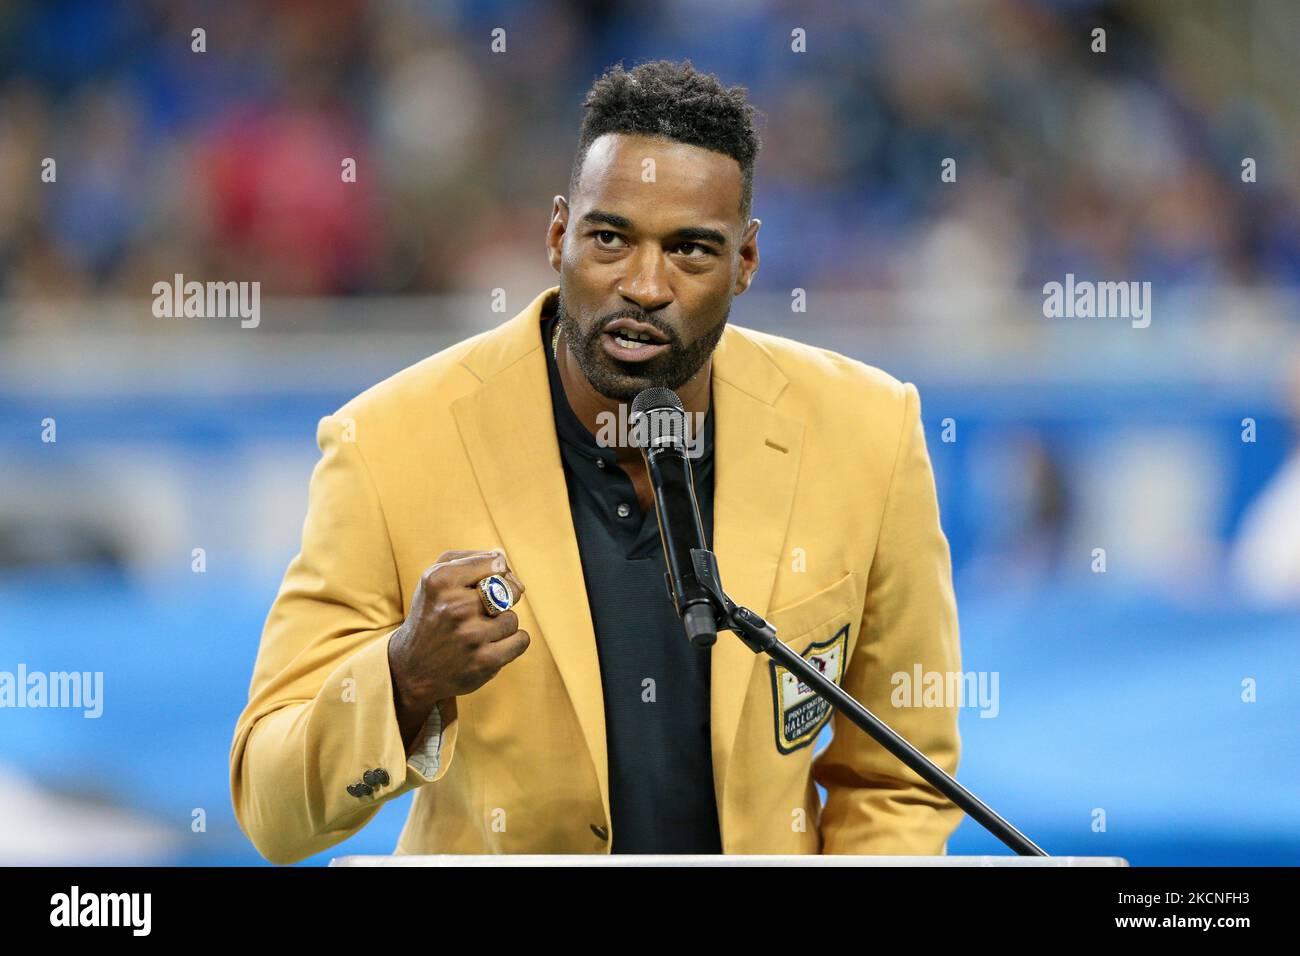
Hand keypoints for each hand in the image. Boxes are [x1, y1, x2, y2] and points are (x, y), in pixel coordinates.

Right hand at [388, 550, 527, 749]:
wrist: (411, 668)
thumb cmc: (433, 614)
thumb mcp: (437, 578)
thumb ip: (470, 559)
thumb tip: (505, 563)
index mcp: (441, 580)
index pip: (497, 562)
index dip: (494, 574)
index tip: (479, 587)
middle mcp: (455, 607)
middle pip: (511, 590)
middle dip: (502, 599)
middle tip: (480, 611)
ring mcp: (471, 635)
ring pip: (513, 618)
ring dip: (500, 626)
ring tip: (477, 633)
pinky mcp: (485, 661)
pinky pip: (521, 640)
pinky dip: (512, 643)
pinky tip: (490, 646)